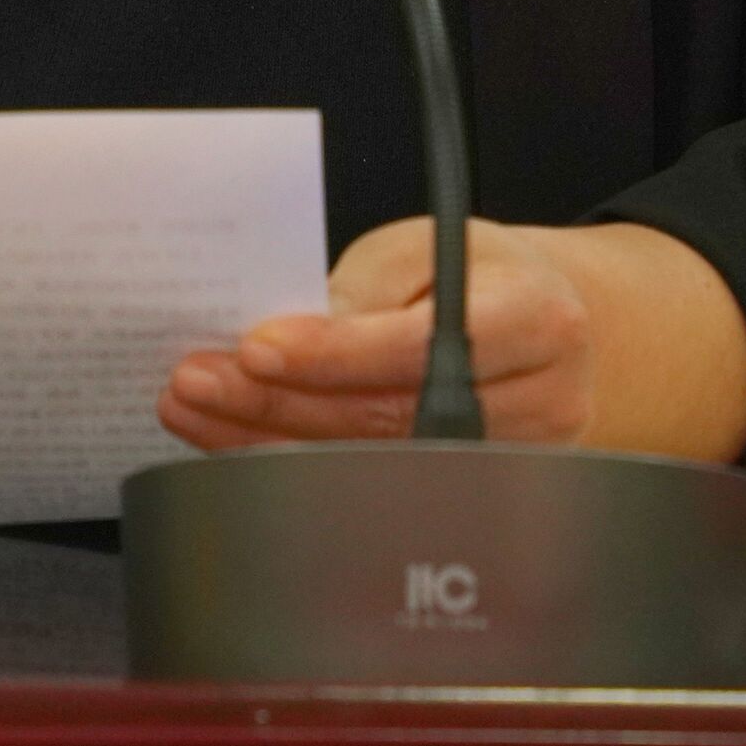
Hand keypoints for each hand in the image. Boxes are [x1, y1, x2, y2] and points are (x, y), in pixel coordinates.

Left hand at [158, 217, 745, 461]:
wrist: (550, 326)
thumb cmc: (479, 274)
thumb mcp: (429, 245)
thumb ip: (368, 286)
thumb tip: (291, 334)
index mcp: (536, 319)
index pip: (417, 347)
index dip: (331, 353)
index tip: (255, 345)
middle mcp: (540, 402)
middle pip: (387, 417)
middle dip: (278, 401)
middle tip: (195, 381)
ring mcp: (512, 465)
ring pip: (372, 466)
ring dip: (269, 439)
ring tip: (196, 410)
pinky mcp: (475, 500)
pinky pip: (373, 488)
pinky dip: (298, 466)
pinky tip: (239, 444)